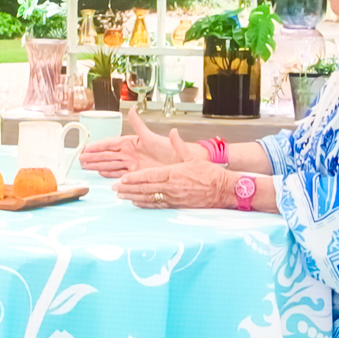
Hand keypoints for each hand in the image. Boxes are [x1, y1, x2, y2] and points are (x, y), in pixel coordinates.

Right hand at [77, 106, 206, 178]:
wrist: (181, 162)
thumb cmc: (169, 148)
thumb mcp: (152, 136)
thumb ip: (139, 124)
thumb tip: (132, 109)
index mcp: (132, 142)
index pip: (111, 144)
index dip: (98, 146)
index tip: (87, 148)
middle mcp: (130, 153)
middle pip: (108, 155)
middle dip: (94, 157)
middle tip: (81, 159)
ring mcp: (133, 164)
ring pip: (111, 164)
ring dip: (99, 165)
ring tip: (86, 166)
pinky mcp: (137, 173)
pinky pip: (120, 173)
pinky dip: (110, 174)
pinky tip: (101, 174)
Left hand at [115, 136, 232, 208]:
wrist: (223, 190)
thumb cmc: (210, 174)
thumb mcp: (193, 157)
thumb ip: (179, 145)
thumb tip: (173, 132)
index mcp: (173, 173)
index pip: (149, 176)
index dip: (134, 178)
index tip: (122, 179)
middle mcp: (171, 187)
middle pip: (144, 188)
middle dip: (128, 188)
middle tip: (115, 188)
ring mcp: (173, 197)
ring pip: (149, 198)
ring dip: (133, 197)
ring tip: (121, 196)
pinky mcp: (177, 205)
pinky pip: (157, 205)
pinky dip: (145, 204)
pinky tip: (137, 203)